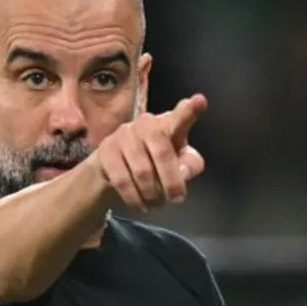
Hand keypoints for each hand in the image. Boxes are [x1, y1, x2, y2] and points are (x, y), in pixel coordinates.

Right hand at [92, 94, 207, 211]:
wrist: (114, 168)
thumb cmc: (155, 161)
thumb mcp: (178, 163)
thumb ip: (189, 165)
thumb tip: (183, 172)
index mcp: (168, 124)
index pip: (180, 116)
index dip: (189, 111)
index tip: (200, 102)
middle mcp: (146, 124)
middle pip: (163, 153)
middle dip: (171, 182)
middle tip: (176, 199)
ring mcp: (124, 135)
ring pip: (142, 172)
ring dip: (152, 194)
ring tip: (157, 202)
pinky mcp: (106, 150)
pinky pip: (122, 180)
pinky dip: (135, 198)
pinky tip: (140, 204)